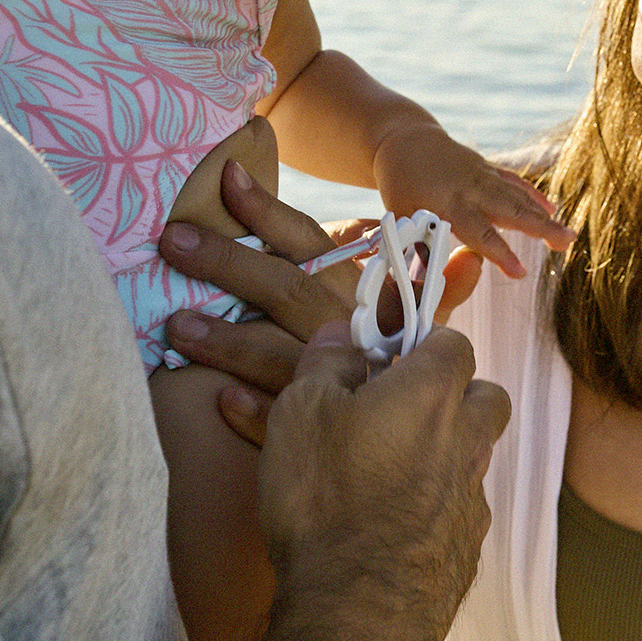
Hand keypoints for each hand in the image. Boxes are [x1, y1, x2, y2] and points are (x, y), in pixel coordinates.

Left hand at [161, 163, 482, 445]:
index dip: (268, 211)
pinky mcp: (313, 437)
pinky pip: (281, 425)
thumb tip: (469, 254)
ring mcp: (327, 385)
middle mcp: (341, 333)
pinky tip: (221, 402)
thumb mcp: (423, 332)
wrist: (410, 463)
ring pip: (272, 356)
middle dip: (226, 262)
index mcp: (356, 299)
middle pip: (282, 289)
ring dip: (224, 341)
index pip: (309, 245)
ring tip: (173, 328)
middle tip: (172, 240)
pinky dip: (253, 415)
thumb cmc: (404, 379)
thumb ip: (438, 291)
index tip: (227, 177)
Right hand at [230, 321, 508, 640]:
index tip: (386, 352)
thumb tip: (344, 335)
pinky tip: (393, 519)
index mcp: (432, 394)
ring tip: (387, 466)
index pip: (453, 341)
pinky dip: (436, 502)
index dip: (421, 340)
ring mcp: (472, 496)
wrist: (354, 611)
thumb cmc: (325, 500)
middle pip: (484, 396)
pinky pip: (461, 506)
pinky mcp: (467, 546)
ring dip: (444, 448)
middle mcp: (466, 440)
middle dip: (452, 392)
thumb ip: (327, 361)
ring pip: (475, 453)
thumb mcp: (301, 411)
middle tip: (400, 407)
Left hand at [372, 124, 572, 279]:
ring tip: (567, 237)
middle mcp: (471, 188)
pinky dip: (535, 195)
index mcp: (449, 203)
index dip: (500, 254)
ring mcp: (482, 175)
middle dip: (541, 228)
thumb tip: (426, 280)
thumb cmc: (400, 183)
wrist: (406, 140)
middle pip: (511, 210)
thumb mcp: (399, 216)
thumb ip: (416, 247)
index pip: (479, 233)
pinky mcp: (487, 168)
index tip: (520, 272)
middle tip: (566, 243)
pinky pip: (515, 182)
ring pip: (518, 196)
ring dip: (544, 216)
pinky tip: (552, 210)